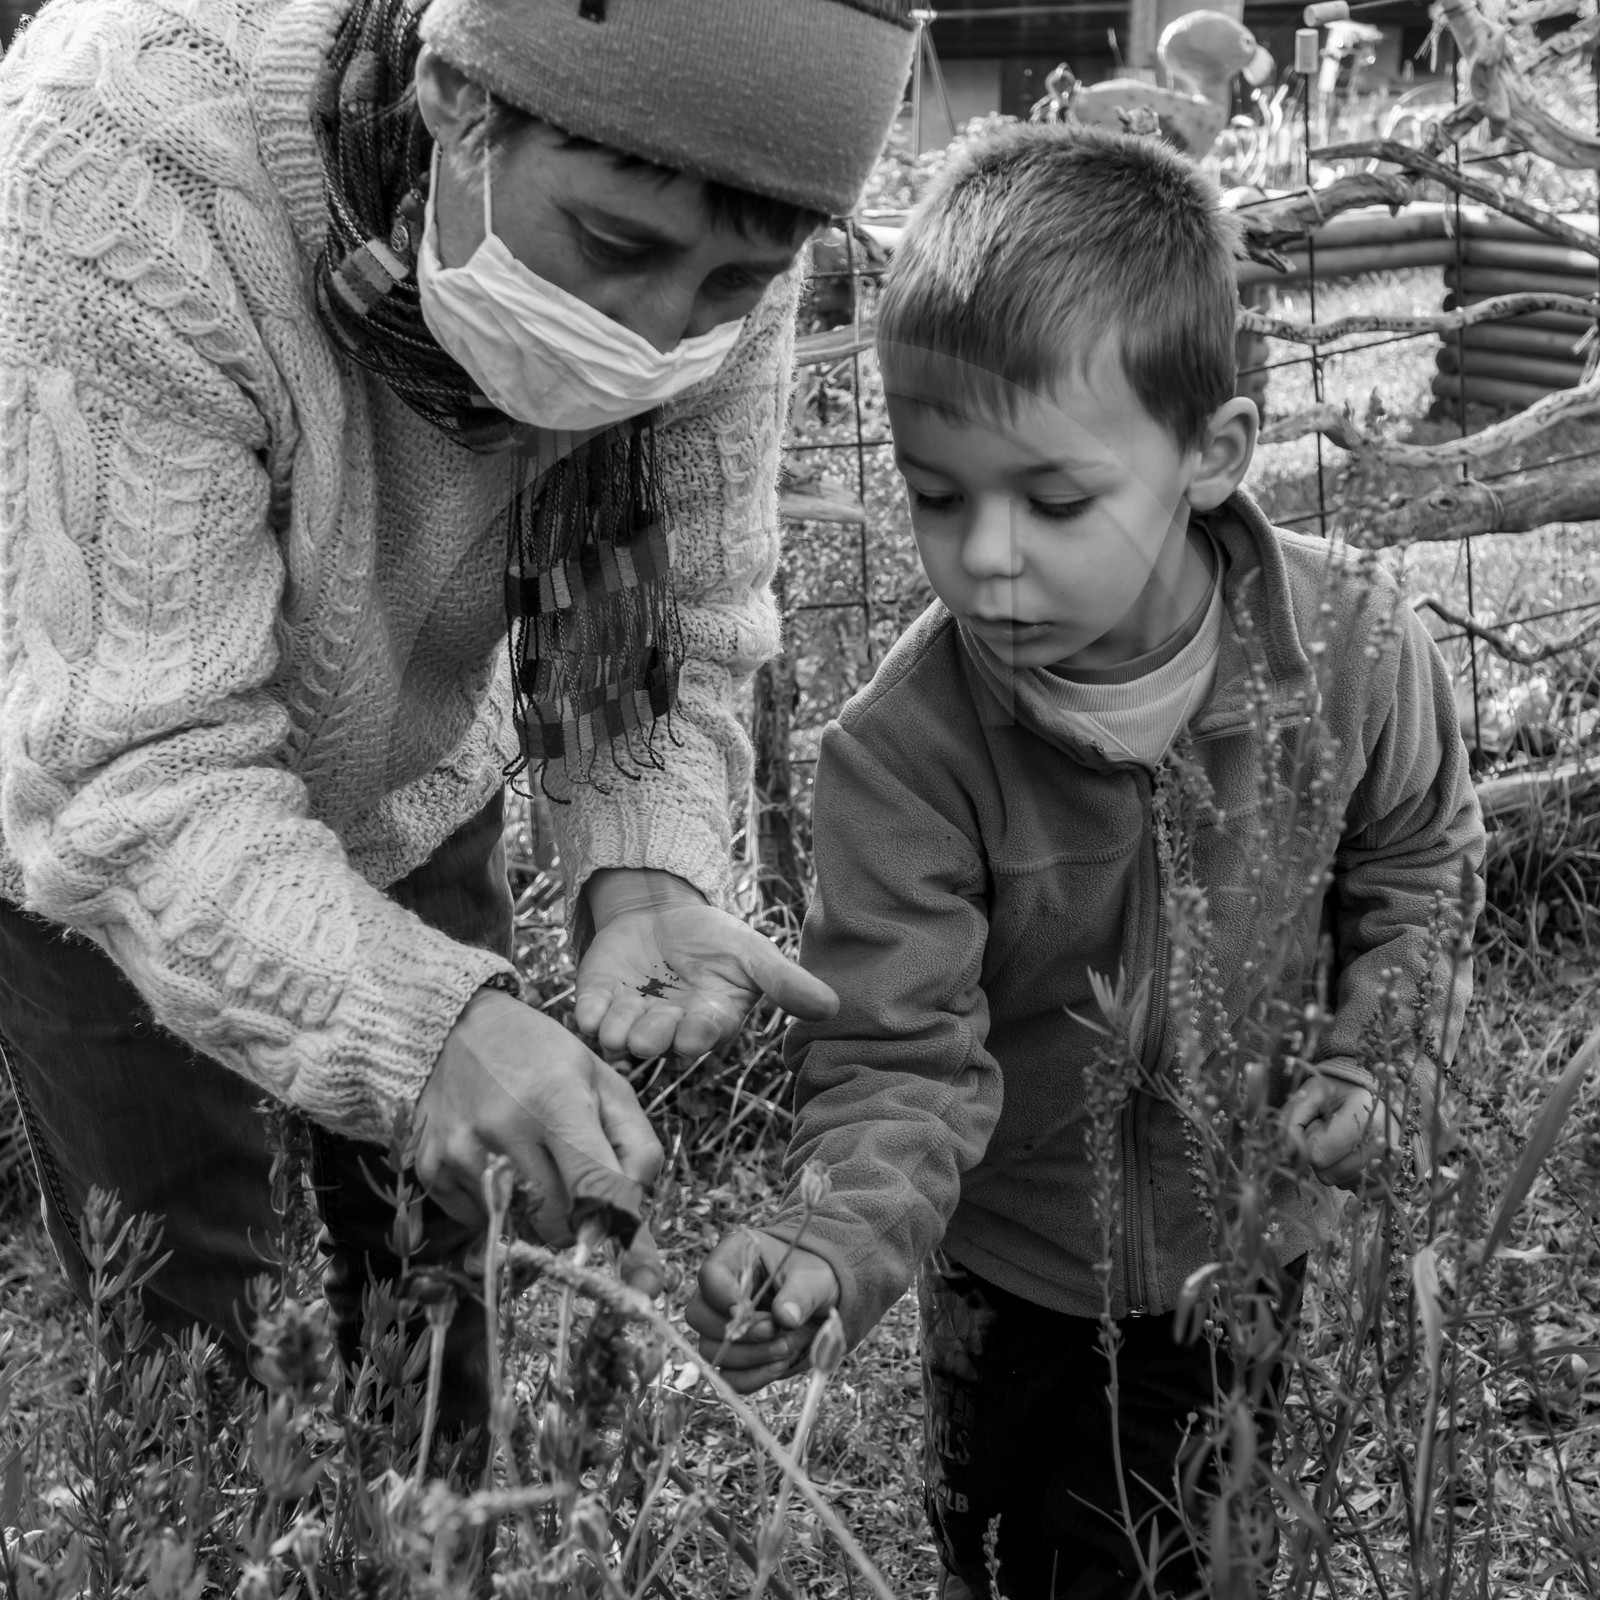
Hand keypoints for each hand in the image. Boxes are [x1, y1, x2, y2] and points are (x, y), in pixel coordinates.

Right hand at [414, 988, 665, 1293]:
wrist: (451, 1028)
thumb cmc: (541, 1056)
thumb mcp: (604, 1081)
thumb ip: (636, 1145)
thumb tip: (639, 1210)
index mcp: (557, 1102)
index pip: (596, 1187)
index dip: (621, 1229)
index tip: (639, 1268)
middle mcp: (505, 1130)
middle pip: (560, 1222)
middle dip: (582, 1222)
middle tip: (581, 1192)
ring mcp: (462, 1154)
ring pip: (520, 1231)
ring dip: (541, 1219)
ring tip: (537, 1169)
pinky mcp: (431, 1172)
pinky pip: (480, 1225)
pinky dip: (501, 1212)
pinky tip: (499, 1167)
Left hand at [575, 868, 836, 1060]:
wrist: (662, 914)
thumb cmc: (716, 940)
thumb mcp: (754, 954)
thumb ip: (786, 982)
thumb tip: (833, 1006)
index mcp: (709, 1021)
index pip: (705, 1034)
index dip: (699, 1033)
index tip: (695, 1028)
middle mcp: (669, 1029)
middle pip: (659, 1043)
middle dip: (654, 1038)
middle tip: (648, 1034)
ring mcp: (631, 1018)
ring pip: (620, 1037)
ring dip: (617, 1032)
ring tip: (616, 1024)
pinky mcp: (598, 1002)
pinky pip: (588, 1016)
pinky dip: (587, 1014)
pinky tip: (588, 1011)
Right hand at [685, 1231, 840, 1394]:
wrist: (821, 1302)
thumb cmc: (812, 1278)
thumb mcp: (814, 1279)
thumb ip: (800, 1295)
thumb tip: (785, 1317)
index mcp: (735, 1257)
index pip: (710, 1274)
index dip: (723, 1296)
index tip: (747, 1311)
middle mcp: (719, 1292)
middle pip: (699, 1316)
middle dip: (739, 1331)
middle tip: (774, 1331)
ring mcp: (721, 1326)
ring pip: (710, 1349)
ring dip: (750, 1356)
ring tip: (786, 1347)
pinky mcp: (733, 1355)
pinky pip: (727, 1376)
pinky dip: (752, 1377)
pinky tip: (779, 1366)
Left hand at [1284, 1073, 1400, 1190]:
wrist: (1374, 1091)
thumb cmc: (1339, 1090)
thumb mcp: (1311, 1094)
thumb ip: (1292, 1121)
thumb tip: (1281, 1152)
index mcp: (1362, 1115)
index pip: (1319, 1154)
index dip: (1305, 1145)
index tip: (1311, 1127)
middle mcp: (1381, 1142)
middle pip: (1329, 1174)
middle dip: (1317, 1157)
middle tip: (1326, 1134)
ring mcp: (1390, 1162)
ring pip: (1341, 1183)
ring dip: (1333, 1167)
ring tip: (1340, 1142)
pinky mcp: (1393, 1174)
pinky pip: (1360, 1191)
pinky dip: (1349, 1177)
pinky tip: (1350, 1156)